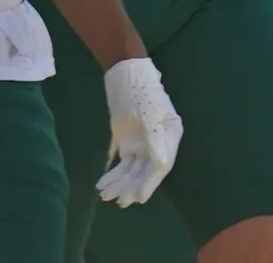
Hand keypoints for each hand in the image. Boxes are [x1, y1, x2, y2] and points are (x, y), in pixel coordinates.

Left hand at [99, 58, 182, 206]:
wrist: (123, 70)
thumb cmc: (141, 88)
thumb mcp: (149, 112)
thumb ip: (154, 137)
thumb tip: (162, 164)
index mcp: (169, 134)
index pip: (162, 165)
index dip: (150, 183)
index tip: (138, 198)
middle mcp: (157, 142)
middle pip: (145, 171)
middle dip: (132, 186)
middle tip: (119, 201)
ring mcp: (141, 142)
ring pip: (131, 169)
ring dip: (120, 183)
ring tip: (105, 196)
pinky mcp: (126, 141)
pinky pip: (121, 162)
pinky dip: (113, 173)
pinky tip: (102, 184)